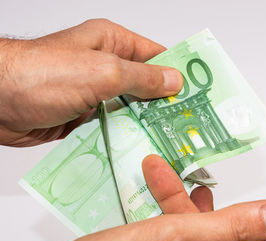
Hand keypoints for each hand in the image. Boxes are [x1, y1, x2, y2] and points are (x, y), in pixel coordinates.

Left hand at [0, 19, 182, 145]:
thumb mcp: (101, 71)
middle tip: (191, 124)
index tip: (200, 93)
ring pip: (132, 109)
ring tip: (175, 140)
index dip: (179, 73)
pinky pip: (115, 126)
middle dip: (167, 104)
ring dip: (149, 123)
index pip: (156, 56)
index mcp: (112, 43)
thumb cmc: (42, 75)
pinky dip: (129, 137)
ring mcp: (96, 93)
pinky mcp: (86, 116)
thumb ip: (141, 78)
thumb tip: (174, 81)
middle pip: (146, 85)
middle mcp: (105, 66)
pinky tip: (145, 149)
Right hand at [46, 155, 265, 240]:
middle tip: (160, 167)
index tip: (192, 173)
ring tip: (151, 174)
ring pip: (169, 220)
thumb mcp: (178, 237)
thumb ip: (231, 226)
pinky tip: (135, 199)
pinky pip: (148, 226)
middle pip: (189, 220)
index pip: (213, 223)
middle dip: (176, 192)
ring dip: (162, 195)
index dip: (198, 196)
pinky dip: (145, 207)